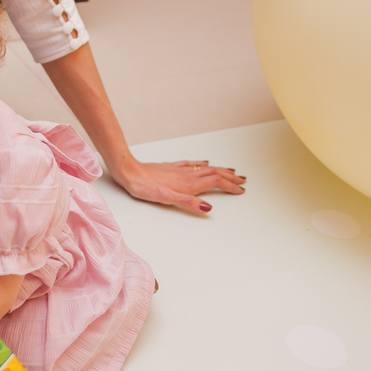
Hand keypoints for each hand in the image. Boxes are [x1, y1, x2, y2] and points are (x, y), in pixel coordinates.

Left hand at [111, 158, 245, 213]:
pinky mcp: (170, 167)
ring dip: (220, 170)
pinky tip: (203, 162)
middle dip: (229, 177)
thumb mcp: (165, 198)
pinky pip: (191, 164)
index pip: (215, 182)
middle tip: (243, 179)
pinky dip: (201, 164)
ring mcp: (179, 170)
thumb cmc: (143, 186)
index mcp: (188, 184)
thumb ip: (187, 202)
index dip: (229, 186)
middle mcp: (186, 175)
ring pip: (205, 168)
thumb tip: (208, 207)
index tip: (241, 190)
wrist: (128, 171)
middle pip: (214, 173)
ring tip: (231, 170)